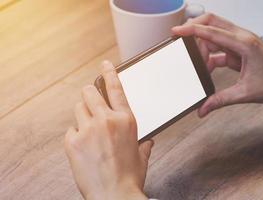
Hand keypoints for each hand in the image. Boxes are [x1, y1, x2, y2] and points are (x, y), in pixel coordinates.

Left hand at [64, 61, 152, 199]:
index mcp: (126, 120)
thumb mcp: (142, 155)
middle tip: (91, 103)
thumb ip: (144, 143)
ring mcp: (89, 129)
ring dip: (82, 116)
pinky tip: (83, 148)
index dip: (109, 73)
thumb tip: (148, 141)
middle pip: (89, 92)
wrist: (114, 195)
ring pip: (78, 109)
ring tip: (88, 131)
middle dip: (89, 95)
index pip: (116, 88)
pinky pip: (70, 130)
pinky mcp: (73, 142)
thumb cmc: (130, 176)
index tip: (105, 64)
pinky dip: (75, 136)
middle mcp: (107, 120)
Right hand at [173, 13, 262, 116]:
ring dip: (202, 46)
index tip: (176, 32)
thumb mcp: (245, 93)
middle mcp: (242, 38)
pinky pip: (218, 47)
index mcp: (244, 43)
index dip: (191, 30)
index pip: (212, 31)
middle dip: (194, 29)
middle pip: (212, 23)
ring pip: (214, 34)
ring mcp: (240, 42)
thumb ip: (220, 100)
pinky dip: (209, 56)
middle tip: (181, 40)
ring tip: (196, 63)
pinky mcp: (239, 49)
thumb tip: (202, 108)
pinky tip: (206, 68)